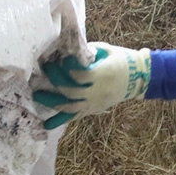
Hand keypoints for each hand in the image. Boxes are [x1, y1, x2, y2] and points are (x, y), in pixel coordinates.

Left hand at [33, 42, 150, 128]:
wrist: (138, 78)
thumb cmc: (120, 59)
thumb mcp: (106, 50)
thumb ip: (87, 51)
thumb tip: (67, 50)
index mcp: (102, 74)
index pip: (80, 75)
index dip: (66, 68)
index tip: (57, 60)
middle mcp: (97, 91)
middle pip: (72, 91)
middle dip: (54, 82)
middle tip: (42, 72)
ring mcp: (95, 103)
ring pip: (71, 106)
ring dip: (52, 103)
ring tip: (36, 97)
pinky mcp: (93, 109)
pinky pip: (76, 116)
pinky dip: (61, 120)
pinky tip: (47, 124)